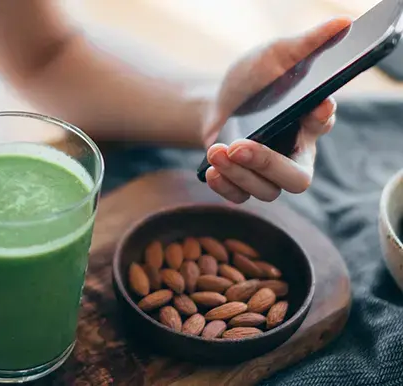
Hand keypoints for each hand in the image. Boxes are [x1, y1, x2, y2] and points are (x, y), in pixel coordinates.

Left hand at [202, 18, 351, 203]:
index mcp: (309, 122)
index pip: (323, 124)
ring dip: (239, 174)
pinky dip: (226, 188)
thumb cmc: (253, 79)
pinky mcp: (244, 182)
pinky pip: (240, 198)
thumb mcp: (275, 55)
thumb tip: (342, 23)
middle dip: (268, 164)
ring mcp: (269, 173)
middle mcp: (294, 152)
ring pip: (266, 191)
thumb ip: (306, 44)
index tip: (311, 108)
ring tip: (217, 151)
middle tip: (240, 146)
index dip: (320, 119)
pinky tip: (212, 171)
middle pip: (297, 178)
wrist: (216, 103)